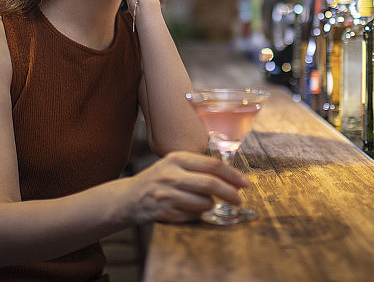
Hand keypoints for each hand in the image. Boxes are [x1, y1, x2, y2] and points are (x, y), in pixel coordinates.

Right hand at [122, 151, 249, 223]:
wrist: (129, 197)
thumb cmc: (157, 179)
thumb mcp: (174, 164)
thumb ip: (198, 166)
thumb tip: (231, 176)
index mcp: (176, 158)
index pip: (212, 165)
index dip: (232, 175)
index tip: (245, 183)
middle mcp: (171, 175)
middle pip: (210, 184)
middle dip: (230, 193)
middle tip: (239, 199)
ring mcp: (167, 194)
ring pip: (204, 202)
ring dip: (212, 205)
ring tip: (207, 202)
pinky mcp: (165, 212)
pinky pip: (193, 216)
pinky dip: (198, 214)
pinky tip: (191, 209)